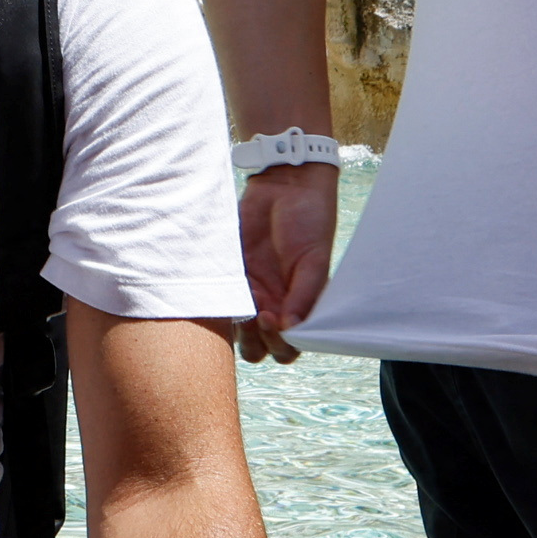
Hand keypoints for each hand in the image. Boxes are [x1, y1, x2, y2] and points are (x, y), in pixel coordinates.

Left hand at [235, 161, 338, 361]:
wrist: (284, 188)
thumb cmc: (309, 223)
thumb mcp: (314, 260)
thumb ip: (304, 296)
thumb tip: (292, 329)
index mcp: (299, 309)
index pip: (289, 348)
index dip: (280, 343)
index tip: (273, 317)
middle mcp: (275, 308)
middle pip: (260, 350)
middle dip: (258, 341)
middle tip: (259, 311)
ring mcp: (251, 295)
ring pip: (237, 334)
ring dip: (239, 327)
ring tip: (247, 295)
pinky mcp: (231, 277)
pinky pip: (222, 303)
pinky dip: (223, 303)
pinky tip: (233, 283)